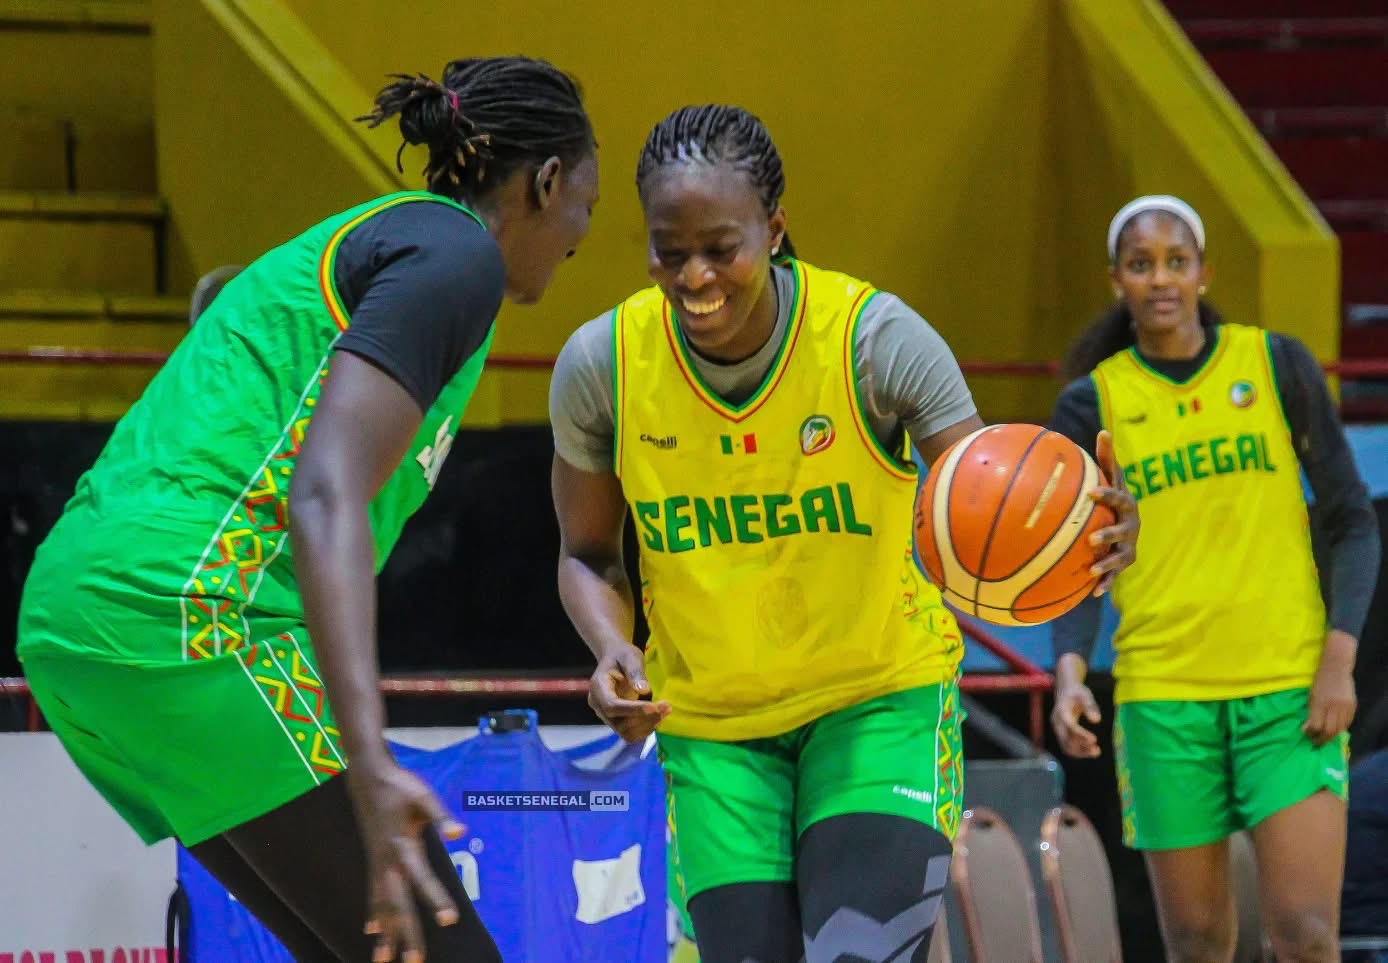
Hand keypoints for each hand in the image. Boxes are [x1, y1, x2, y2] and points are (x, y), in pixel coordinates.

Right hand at [350, 763, 464, 961]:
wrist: (368, 776)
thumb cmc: (401, 786)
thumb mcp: (425, 797)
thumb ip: (441, 817)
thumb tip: (460, 832)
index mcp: (403, 847)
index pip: (422, 879)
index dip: (436, 899)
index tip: (449, 920)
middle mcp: (388, 862)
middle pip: (398, 904)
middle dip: (407, 934)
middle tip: (416, 962)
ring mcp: (377, 864)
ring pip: (381, 906)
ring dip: (386, 934)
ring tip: (385, 961)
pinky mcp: (373, 862)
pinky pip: (373, 895)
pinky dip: (374, 915)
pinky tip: (372, 933)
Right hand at [589, 643, 670, 742]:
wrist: (616, 660)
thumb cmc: (622, 656)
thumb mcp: (630, 657)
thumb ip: (635, 672)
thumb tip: (644, 690)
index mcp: (598, 687)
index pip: (612, 706)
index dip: (633, 709)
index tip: (654, 707)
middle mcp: (598, 705)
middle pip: (619, 723)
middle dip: (644, 718)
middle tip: (667, 707)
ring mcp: (606, 716)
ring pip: (625, 732)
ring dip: (647, 725)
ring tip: (665, 710)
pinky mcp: (616, 722)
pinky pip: (630, 734)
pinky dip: (646, 729)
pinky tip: (658, 717)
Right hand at [1051, 680, 1102, 757]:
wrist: (1065, 691)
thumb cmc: (1077, 693)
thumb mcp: (1085, 695)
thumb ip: (1090, 707)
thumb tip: (1097, 720)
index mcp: (1061, 711)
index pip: (1070, 726)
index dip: (1081, 734)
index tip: (1094, 740)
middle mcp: (1056, 722)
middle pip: (1066, 739)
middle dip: (1081, 747)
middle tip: (1098, 750)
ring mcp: (1057, 729)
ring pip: (1065, 746)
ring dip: (1080, 752)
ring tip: (1096, 752)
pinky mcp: (1060, 733)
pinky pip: (1066, 746)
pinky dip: (1078, 751)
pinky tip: (1090, 751)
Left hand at [1088, 429, 1138, 595]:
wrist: (1126, 523)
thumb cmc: (1111, 498)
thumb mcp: (1110, 478)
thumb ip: (1105, 459)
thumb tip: (1104, 430)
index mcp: (1125, 504)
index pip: (1118, 497)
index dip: (1106, 494)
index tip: (1090, 493)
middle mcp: (1130, 525)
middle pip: (1122, 530)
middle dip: (1109, 534)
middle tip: (1092, 538)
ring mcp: (1128, 546)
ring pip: (1119, 556)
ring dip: (1107, 563)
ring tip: (1093, 568)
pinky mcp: (1123, 564)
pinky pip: (1114, 576)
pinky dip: (1105, 584)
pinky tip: (1093, 593)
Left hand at [1305, 629, 1356, 745]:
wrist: (1336, 667)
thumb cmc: (1319, 680)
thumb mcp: (1311, 694)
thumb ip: (1311, 711)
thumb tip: (1308, 728)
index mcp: (1320, 702)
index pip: (1316, 725)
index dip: (1310, 733)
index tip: (1305, 734)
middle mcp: (1333, 706)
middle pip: (1329, 730)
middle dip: (1321, 739)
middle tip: (1314, 743)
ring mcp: (1345, 706)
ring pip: (1339, 729)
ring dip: (1331, 737)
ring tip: (1324, 739)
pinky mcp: (1353, 706)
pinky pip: (1347, 723)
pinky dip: (1340, 729)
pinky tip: (1334, 731)